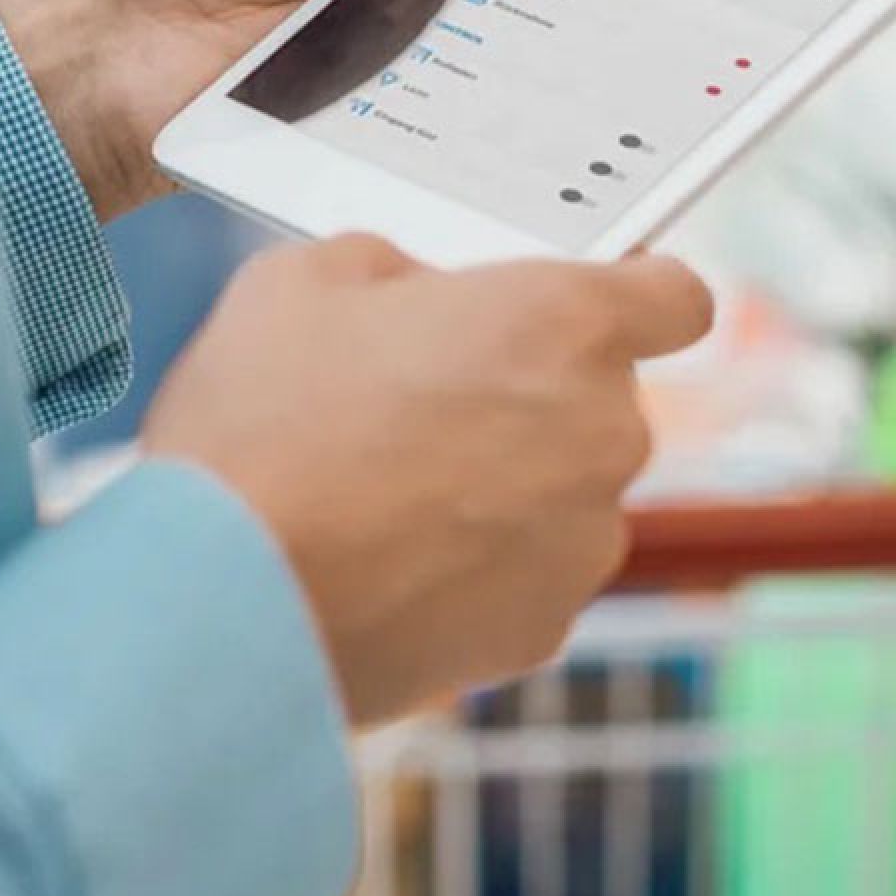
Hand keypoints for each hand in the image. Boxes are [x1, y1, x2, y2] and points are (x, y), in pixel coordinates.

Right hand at [141, 234, 713, 724]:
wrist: (219, 603)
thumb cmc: (262, 425)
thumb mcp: (306, 278)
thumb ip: (398, 267)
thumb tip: (418, 292)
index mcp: (564, 322)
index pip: (675, 297)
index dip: (636, 295)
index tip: (589, 303)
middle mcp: (603, 429)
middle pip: (599, 395)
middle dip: (529, 390)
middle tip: (422, 397)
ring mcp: (582, 539)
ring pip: (566, 489)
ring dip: (507, 483)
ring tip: (389, 491)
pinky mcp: (544, 629)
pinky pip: (529, 574)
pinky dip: (480, 567)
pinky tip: (391, 561)